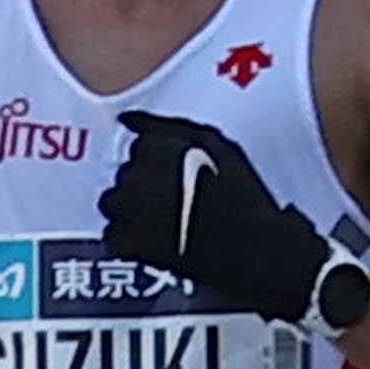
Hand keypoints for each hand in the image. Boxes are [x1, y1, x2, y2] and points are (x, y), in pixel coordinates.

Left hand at [100, 112, 340, 326]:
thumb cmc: (241, 196)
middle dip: (145, 186)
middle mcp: (137, 173)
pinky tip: (160, 244)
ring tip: (167, 224)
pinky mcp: (128, 244)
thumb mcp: (215, 145)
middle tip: (178, 204)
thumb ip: (169, 127)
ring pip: (113, 203)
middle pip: (124, 173)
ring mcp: (129, 210)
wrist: (256, 250)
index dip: (160, 164)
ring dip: (133, 211)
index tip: (181, 179)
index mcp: (157, 146)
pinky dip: (131, 241)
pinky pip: (114, 236)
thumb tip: (126, 118)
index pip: (138, 145)